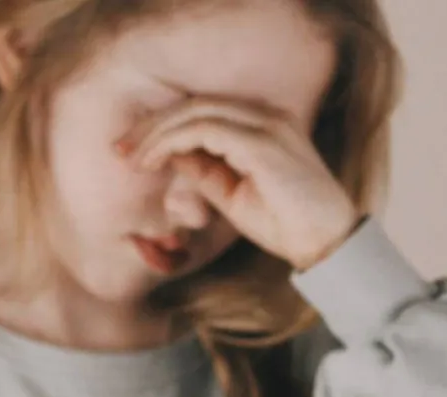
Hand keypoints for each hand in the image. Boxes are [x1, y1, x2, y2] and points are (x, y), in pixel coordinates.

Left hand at [115, 95, 361, 271]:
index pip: (204, 112)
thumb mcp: (233, 197)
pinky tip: (156, 161)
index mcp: (262, 124)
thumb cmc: (285, 224)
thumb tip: (173, 158)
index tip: (134, 151)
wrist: (325, 242)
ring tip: (134, 158)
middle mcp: (265, 116)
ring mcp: (265, 125)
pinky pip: (205, 130)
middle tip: (121, 149)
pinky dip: (175, 142)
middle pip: (196, 105)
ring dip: (158, 134)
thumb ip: (207, 173)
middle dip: (153, 126)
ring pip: (196, 113)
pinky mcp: (261, 142)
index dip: (164, 127)